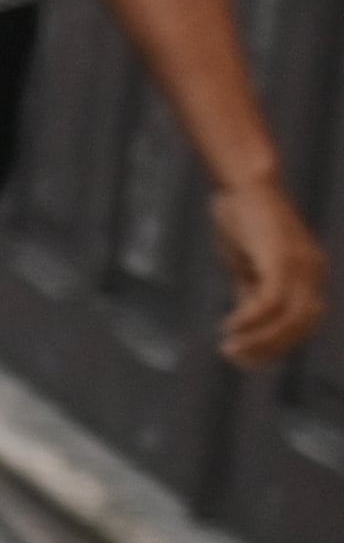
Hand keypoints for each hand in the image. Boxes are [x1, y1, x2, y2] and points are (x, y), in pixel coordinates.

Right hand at [212, 175, 326, 369]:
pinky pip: (269, 301)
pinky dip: (250, 319)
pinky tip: (229, 327)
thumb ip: (254, 288)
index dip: (278, 345)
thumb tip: (249, 322)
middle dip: (270, 348)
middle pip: (301, 325)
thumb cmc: (243, 217)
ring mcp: (301, 265)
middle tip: (235, 358)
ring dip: (261, 340)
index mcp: (310, 273)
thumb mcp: (249, 261)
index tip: (248, 359)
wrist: (243, 182)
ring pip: (290, 318)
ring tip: (230, 348)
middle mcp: (313, 272)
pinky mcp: (281, 259)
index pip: (304, 322)